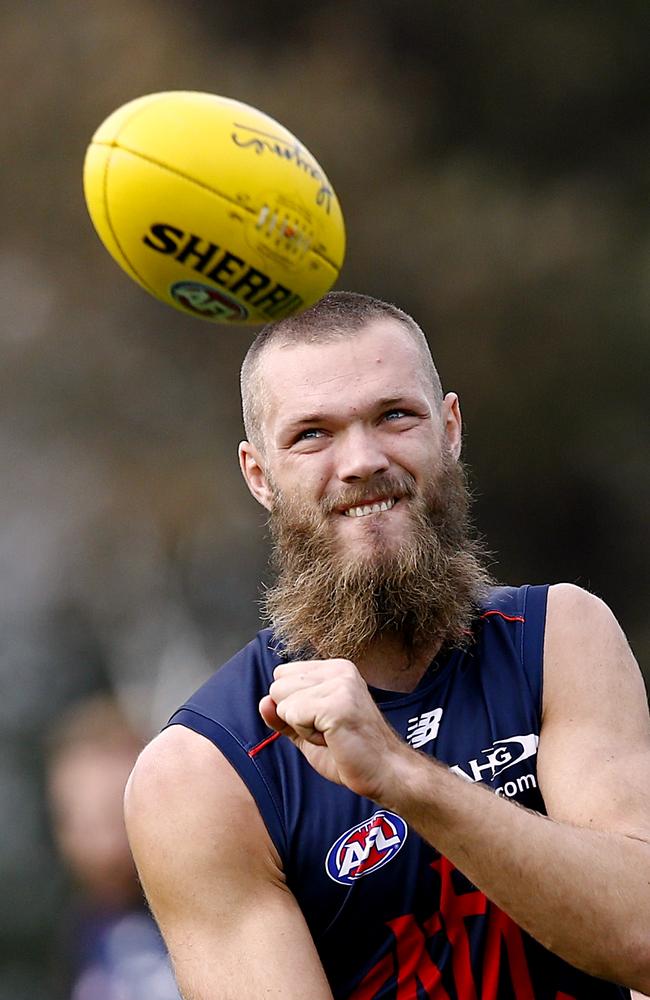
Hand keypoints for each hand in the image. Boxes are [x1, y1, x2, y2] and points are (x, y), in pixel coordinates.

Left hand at [259, 659, 405, 799]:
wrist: (385, 773)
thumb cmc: (350, 753)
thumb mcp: (308, 730)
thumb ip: (284, 715)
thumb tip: (263, 702)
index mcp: (335, 669)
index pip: (282, 675)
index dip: (293, 706)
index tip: (324, 721)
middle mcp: (339, 669)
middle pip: (278, 685)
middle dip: (294, 716)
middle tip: (328, 731)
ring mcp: (340, 683)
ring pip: (282, 701)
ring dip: (301, 727)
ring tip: (332, 735)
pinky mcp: (337, 703)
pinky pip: (292, 715)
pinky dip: (307, 735)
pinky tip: (333, 740)